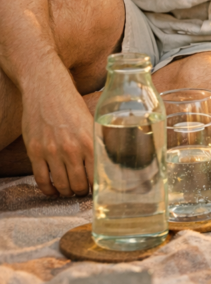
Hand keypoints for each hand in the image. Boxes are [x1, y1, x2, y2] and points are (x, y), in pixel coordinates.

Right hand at [20, 79, 93, 196]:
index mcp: (89, 141)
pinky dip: (47, 189)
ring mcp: (51, 151)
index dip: (97, 186)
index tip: (97, 189)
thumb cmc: (72, 106)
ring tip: (69, 192)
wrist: (47, 91)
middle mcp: (71, 149)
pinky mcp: (34, 151)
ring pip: (61, 184)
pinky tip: (52, 190)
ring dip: (66, 192)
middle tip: (82, 192)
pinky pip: (41, 179)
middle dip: (81, 192)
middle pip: (78, 183)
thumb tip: (104, 162)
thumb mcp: (91, 122)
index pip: (96, 174)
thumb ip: (95, 142)